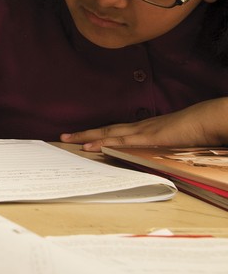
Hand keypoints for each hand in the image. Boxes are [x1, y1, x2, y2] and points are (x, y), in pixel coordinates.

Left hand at [62, 98, 227, 150]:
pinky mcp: (151, 137)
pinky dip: (108, 143)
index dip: (98, 134)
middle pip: (107, 129)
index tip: (81, 137)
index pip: (116, 130)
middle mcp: (141, 127)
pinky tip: (95, 147)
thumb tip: (153, 154)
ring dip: (90, 137)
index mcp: (146, 128)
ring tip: (71, 140)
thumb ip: (162, 145)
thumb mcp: (175, 139)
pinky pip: (125, 141)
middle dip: (84, 133)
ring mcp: (145, 131)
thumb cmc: (197, 128)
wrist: (210, 119)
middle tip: (63, 136)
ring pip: (111, 134)